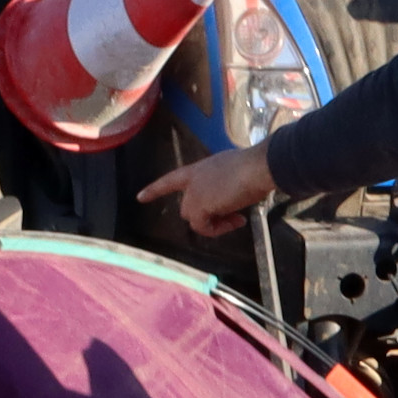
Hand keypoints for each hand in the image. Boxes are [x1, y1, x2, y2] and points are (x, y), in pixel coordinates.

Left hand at [138, 145, 277, 229]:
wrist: (257, 167)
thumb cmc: (251, 167)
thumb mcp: (231, 174)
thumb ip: (221, 186)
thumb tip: (230, 202)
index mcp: (198, 169)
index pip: (171, 179)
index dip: (155, 189)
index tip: (139, 197)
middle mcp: (193, 181)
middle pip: (187, 207)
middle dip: (206, 215)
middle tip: (234, 216)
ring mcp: (194, 193)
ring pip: (194, 218)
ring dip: (215, 224)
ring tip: (238, 219)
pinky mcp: (199, 207)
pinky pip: (203, 227)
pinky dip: (218, 229)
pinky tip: (238, 220)